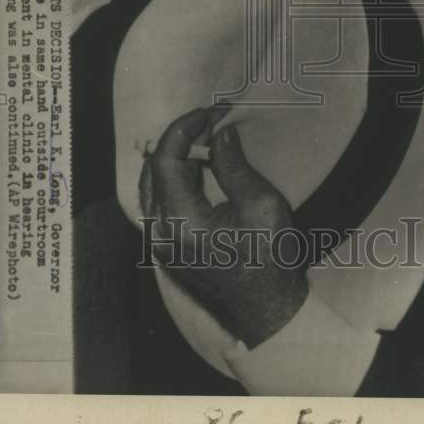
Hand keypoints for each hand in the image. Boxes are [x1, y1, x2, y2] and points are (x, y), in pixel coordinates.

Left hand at [140, 106, 308, 348]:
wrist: (268, 311)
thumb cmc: (270, 259)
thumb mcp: (260, 203)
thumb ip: (233, 165)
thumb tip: (220, 133)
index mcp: (180, 222)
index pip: (165, 159)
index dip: (183, 128)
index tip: (209, 112)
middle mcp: (160, 232)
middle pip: (153, 169)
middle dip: (179, 139)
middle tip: (210, 121)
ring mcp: (160, 242)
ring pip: (154, 184)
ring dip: (176, 157)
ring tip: (207, 139)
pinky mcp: (168, 247)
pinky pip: (161, 201)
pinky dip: (177, 178)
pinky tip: (202, 167)